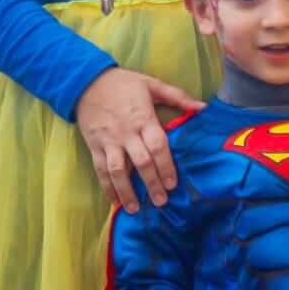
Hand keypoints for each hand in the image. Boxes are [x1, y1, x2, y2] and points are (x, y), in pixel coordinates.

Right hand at [75, 68, 204, 213]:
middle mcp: (126, 133)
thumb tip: (203, 107)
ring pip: (118, 171)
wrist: (85, 81)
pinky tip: (114, 201)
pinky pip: (100, 170)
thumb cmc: (123, 83)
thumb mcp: (151, 84)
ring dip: (126, 191)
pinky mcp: (94, 146)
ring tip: (135, 209)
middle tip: (161, 202)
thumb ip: (177, 96)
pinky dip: (107, 187)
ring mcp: (109, 141)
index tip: (172, 184)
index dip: (166, 166)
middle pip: (141, 162)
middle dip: (151, 184)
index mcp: (143, 119)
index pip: (157, 146)